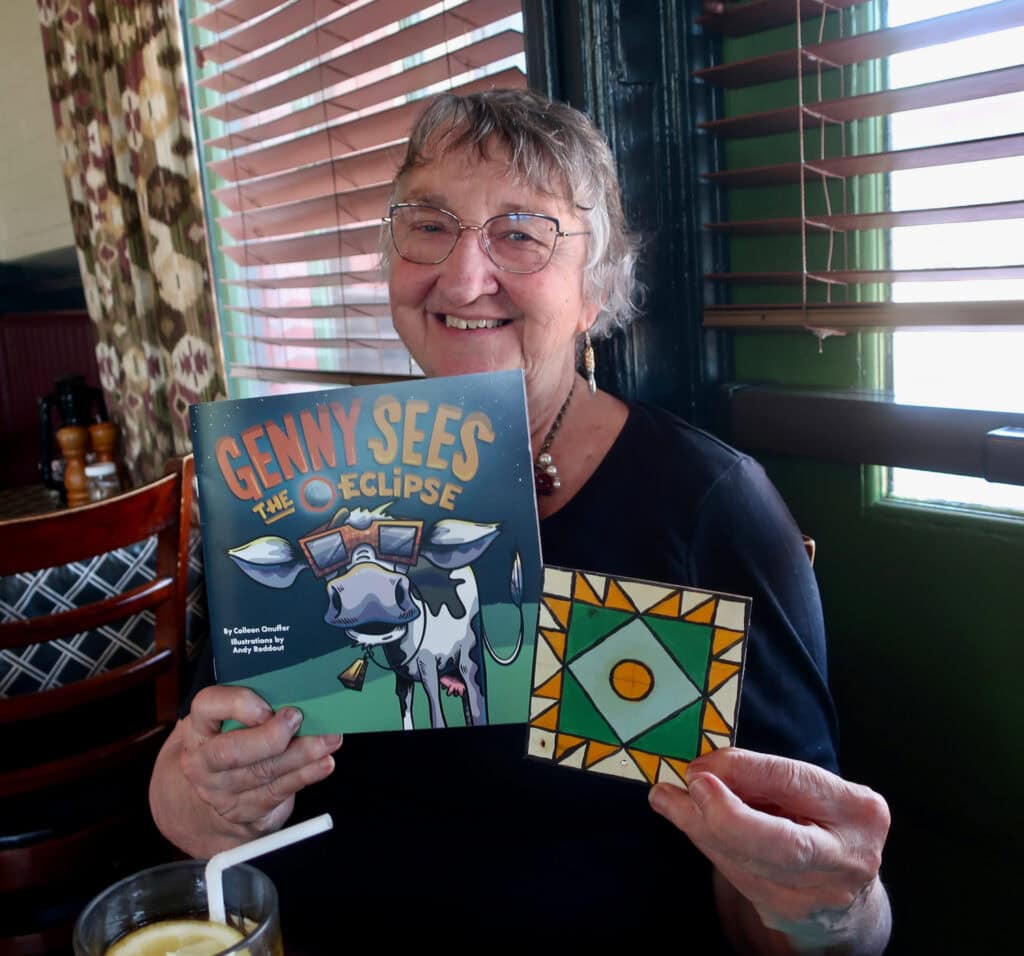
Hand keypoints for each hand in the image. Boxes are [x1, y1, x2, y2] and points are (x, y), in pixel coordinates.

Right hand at [179, 685, 341, 839]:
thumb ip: (256, 705)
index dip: (237, 705)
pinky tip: (323, 764)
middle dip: (270, 736)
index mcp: (199, 727)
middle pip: (231, 751)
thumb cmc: (232, 741)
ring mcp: (220, 790)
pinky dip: (305, 776)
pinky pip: (277, 792)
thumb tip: (299, 693)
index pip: (207, 706)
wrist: (214, 794)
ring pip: (262, 772)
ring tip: (328, 739)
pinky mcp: (243, 810)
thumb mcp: (232, 719)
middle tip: (298, 719)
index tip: (266, 706)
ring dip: (301, 755)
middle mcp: (202, 761)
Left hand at [648, 748, 890, 952]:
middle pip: (782, 844)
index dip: (745, 773)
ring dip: (699, 826)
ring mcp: (818, 895)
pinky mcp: (787, 913)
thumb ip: (764, 776)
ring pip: (747, 862)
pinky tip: (685, 820)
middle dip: (727, 816)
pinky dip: (707, 844)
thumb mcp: (806, 788)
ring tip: (667, 799)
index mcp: (858, 811)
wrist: (842, 888)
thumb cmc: (818, 819)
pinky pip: (736, 876)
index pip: (796, 784)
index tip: (702, 767)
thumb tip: (704, 769)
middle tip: (690, 787)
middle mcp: (846, 858)